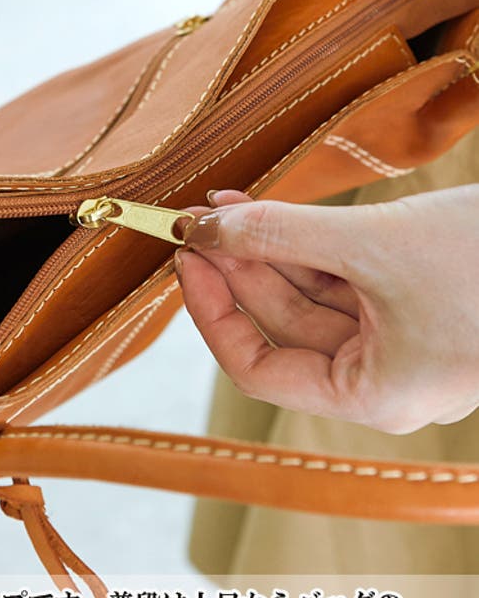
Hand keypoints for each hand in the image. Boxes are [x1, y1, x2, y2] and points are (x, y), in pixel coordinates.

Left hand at [175, 185, 478, 433]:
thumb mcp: (373, 245)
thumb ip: (280, 235)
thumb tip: (203, 229)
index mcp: (371, 395)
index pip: (258, 367)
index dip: (212, 311)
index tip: (184, 259)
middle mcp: (382, 374)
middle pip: (281, 321)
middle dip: (238, 264)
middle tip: (198, 218)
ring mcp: (400, 336)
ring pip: (309, 293)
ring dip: (267, 246)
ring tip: (224, 203)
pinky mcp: (414, 298)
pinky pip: (341, 274)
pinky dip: (305, 242)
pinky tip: (268, 208)